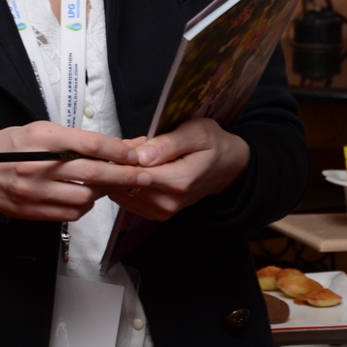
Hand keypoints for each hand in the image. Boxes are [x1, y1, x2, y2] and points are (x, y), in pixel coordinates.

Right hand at [0, 122, 150, 220]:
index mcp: (40, 139)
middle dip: (124, 175)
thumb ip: (71, 138)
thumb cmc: (7, 149)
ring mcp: (36, 192)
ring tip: (108, 184)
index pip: (89, 144)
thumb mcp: (36, 131)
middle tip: (144, 175)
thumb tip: (109, 145)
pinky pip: (72, 213)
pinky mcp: (35, 211)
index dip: (118, 150)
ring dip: (103, 191)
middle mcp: (38, 166)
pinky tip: (86, 197)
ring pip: (86, 197)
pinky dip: (85, 206)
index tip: (135, 153)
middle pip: (93, 172)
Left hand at [107, 118, 249, 220]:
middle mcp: (166, 203)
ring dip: (121, 171)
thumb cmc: (212, 144)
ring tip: (138, 154)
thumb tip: (141, 156)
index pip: (133, 172)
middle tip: (131, 143)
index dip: (121, 155)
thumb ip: (168, 144)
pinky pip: (124, 196)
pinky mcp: (153, 213)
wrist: (226, 167)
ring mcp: (159, 211)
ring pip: (120, 189)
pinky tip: (138, 166)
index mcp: (178, 182)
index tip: (121, 142)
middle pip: (123, 182)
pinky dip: (124, 179)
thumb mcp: (196, 132)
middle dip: (119, 162)